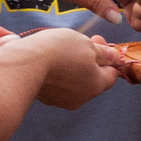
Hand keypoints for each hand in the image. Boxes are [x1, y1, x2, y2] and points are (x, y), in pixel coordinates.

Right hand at [4, 27, 119, 109]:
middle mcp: (83, 98)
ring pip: (75, 83)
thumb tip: (114, 57)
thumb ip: (103, 53)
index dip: (107, 56)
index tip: (96, 40)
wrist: (26, 64)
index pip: (111, 74)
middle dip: (90, 61)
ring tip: (61, 51)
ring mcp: (63, 101)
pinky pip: (58, 86)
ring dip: (73, 68)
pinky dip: (58, 74)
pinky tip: (49, 62)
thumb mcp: (86, 45)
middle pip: (93, 79)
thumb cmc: (60, 51)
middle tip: (80, 43)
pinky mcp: (47, 99)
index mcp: (97, 85)